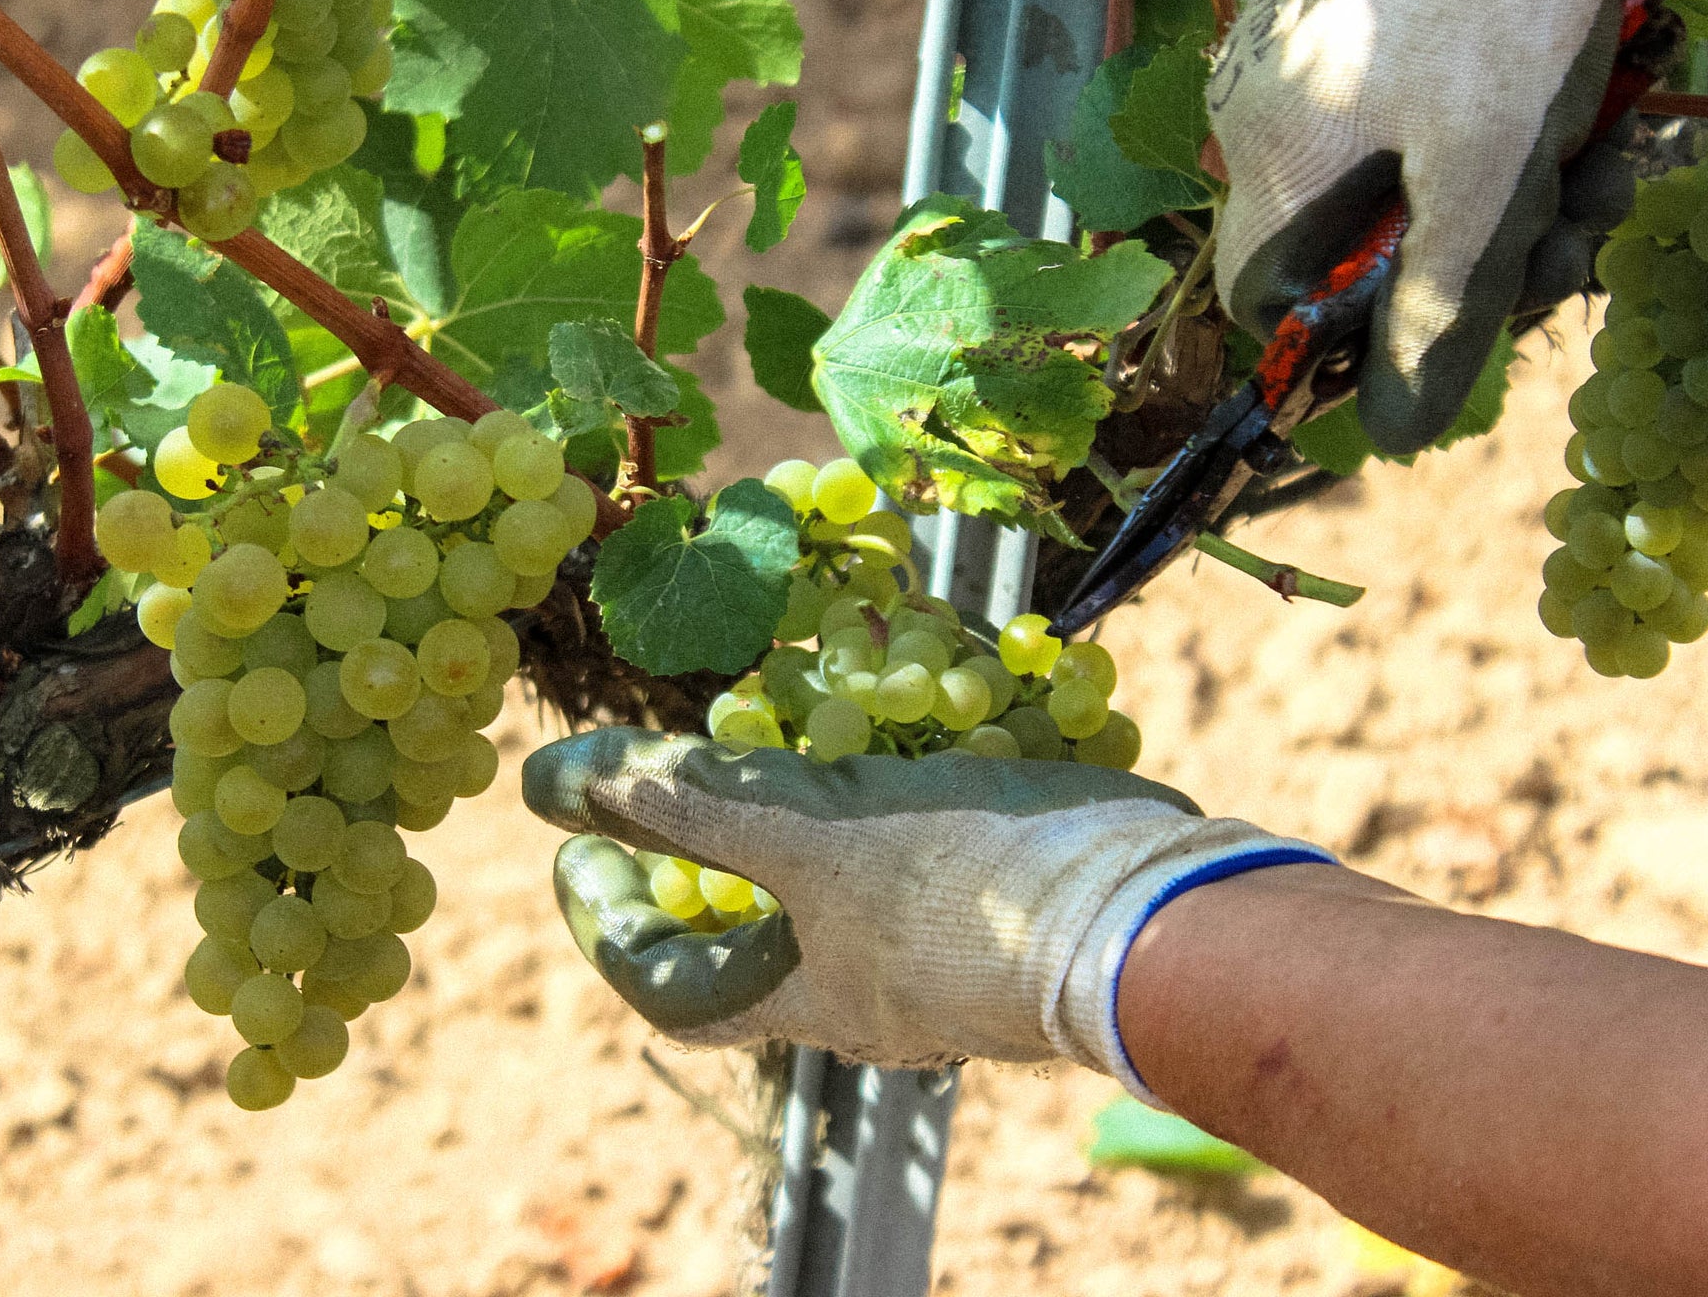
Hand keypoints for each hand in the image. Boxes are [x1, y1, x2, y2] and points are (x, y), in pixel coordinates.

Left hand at [522, 727, 1330, 1093]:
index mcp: (808, 996)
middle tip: (674, 777)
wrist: (1153, 907)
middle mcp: (869, 992)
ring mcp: (947, 950)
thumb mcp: (809, 833)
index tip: (574, 840)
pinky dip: (896, 779)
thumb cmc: (968, 884)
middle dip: (703, 856)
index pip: (667, 985)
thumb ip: (691, 806)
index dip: (606, 916)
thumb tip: (554, 785)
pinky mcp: (1009, 897)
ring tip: (786, 724)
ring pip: (845, 884)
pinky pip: (929, 843)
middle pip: (752, 939)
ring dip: (804, 806)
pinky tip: (901, 711)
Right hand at [1209, 0, 1707, 453]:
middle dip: (1466, 259)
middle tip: (1563, 241)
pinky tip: (1568, 108)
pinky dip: (1487, 125)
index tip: (1436, 327)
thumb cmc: (1503, 6)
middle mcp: (1263, 106)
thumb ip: (1437, 318)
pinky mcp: (1358, 5)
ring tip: (1593, 161)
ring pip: (1395, 171)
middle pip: (1347, 240)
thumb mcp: (1485, 187)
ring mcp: (1305, 50)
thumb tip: (1393, 435)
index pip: (1259, 300)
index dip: (1341, 336)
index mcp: (1272, 157)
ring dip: (1504, 194)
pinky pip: (1409, 104)